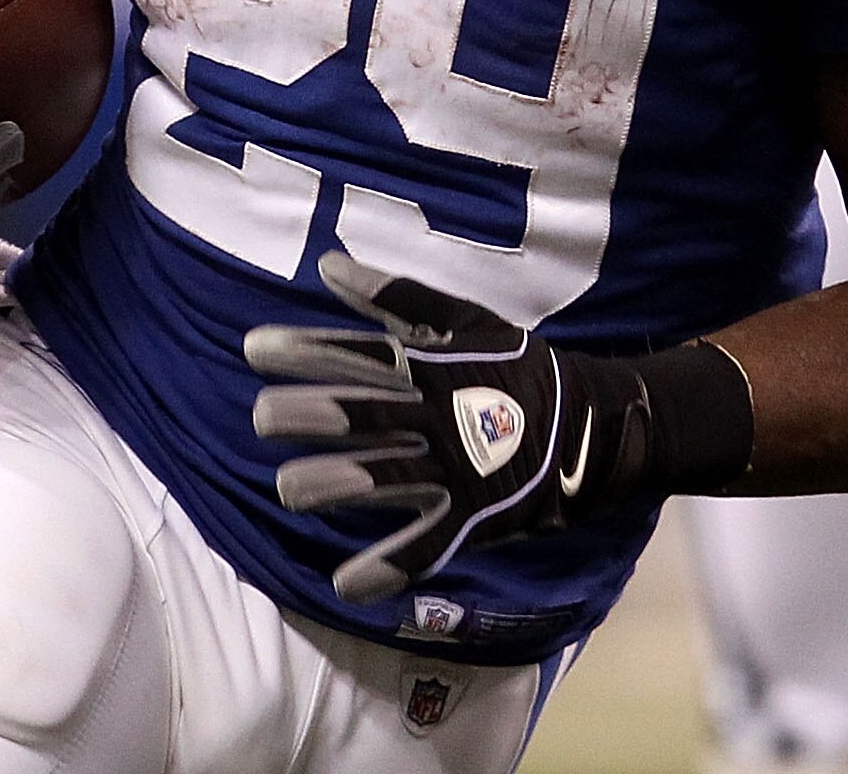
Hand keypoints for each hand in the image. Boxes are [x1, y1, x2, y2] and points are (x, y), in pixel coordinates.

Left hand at [248, 252, 752, 603]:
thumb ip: (399, 297)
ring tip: (287, 490)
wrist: (594, 425)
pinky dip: (390, 566)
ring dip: (332, 484)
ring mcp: (456, 467)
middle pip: (363, 413)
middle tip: (262, 417)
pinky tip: (347, 583)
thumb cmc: (521, 369)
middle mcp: (437, 415)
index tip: (252, 348)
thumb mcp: (468, 322)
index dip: (306, 349)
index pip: (360, 353)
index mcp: (433, 367)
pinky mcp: (475, 515)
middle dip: (308, 413)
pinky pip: (428, 545)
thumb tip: (330, 264)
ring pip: (384, 477)